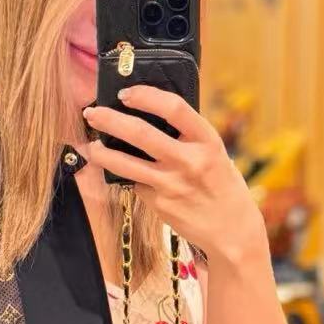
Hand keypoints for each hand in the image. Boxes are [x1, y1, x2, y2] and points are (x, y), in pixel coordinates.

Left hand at [78, 86, 265, 264]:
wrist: (232, 230)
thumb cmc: (222, 185)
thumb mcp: (215, 153)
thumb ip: (189, 136)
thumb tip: (149, 114)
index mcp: (207, 141)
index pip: (174, 108)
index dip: (146, 96)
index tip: (126, 93)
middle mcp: (189, 161)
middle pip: (140, 133)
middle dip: (110, 119)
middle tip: (92, 113)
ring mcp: (172, 184)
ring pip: (125, 163)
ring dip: (102, 152)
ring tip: (92, 146)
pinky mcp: (159, 204)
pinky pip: (135, 183)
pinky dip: (126, 176)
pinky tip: (123, 172)